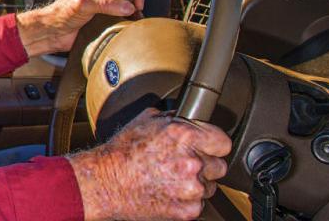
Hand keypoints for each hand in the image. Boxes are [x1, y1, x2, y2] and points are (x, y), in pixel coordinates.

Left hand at [16, 0, 144, 56]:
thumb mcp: (83, 4)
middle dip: (135, 8)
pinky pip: (119, 27)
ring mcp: (104, 13)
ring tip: (130, 26)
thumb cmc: (60, 14)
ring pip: (125, 14)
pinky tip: (122, 33)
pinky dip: (123, 30)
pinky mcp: (103, 27)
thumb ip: (105, 3)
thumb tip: (127, 6)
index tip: (136, 5)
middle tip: (135, 18)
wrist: (50, 33)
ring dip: (130, 20)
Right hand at [68, 109, 231, 220]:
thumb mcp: (146, 120)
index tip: (207, 147)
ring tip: (172, 178)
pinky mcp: (187, 210)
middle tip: (183, 164)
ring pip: (210, 186)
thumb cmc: (122, 152)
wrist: (105, 182)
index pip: (223, 142)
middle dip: (205, 164)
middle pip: (219, 166)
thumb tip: (187, 116)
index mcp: (184, 136)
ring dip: (196, 183)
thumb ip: (174, 118)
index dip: (213, 144)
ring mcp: (191, 189)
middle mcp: (192, 162)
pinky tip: (168, 191)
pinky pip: (198, 204)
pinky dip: (187, 200)